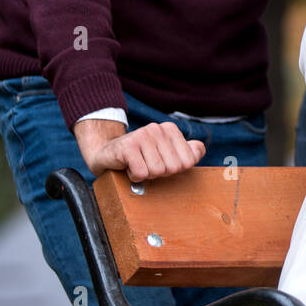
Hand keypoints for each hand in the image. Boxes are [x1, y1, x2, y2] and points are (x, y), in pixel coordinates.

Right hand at [74, 119, 205, 181]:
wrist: (106, 153)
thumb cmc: (141, 156)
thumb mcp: (166, 153)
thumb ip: (188, 152)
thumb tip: (198, 150)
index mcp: (171, 129)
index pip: (187, 162)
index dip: (173, 169)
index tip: (160, 162)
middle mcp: (157, 129)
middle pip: (173, 168)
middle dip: (160, 173)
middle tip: (147, 164)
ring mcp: (142, 135)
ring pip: (157, 171)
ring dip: (146, 175)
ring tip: (137, 165)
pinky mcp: (128, 146)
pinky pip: (141, 173)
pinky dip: (134, 176)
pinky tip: (128, 167)